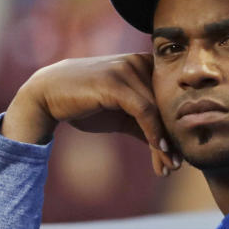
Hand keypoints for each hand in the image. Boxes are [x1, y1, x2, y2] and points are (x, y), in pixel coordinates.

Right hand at [3, 54, 178, 175]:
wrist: (47, 95)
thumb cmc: (85, 103)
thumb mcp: (121, 115)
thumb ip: (144, 124)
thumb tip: (169, 147)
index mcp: (145, 64)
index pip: (168, 99)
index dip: (176, 128)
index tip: (180, 155)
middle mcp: (139, 62)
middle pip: (166, 106)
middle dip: (172, 139)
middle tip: (178, 166)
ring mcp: (128, 68)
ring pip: (158, 111)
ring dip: (165, 143)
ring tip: (170, 166)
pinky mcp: (116, 81)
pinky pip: (144, 111)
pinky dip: (154, 133)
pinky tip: (160, 150)